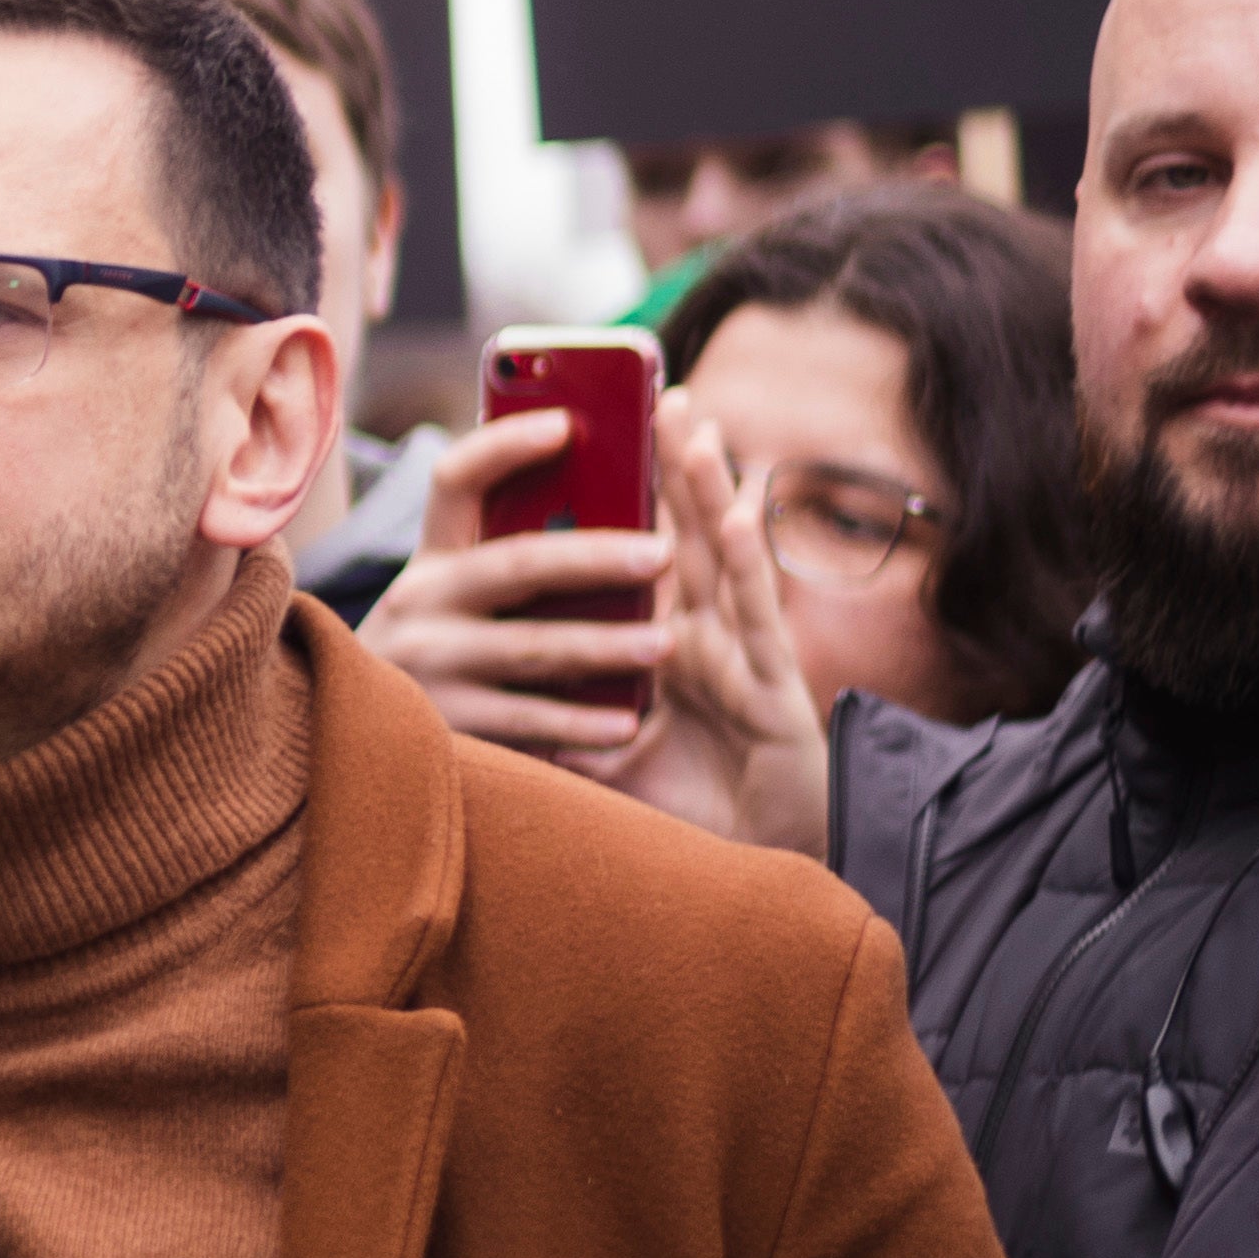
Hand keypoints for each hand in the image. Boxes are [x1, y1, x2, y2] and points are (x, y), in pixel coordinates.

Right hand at [357, 405, 675, 763]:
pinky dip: (580, 723)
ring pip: (529, 645)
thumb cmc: (450, 654)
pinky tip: (628, 723)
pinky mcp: (443, 723)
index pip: (457, 480)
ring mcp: (428, 663)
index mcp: (433, 556)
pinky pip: (524, 719)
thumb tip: (617, 504)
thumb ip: (516, 556)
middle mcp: (420, 600)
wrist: (367, 741)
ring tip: (667, 642)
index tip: (568, 424)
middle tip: (663, 553)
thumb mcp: (459, 596)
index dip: (507, 445)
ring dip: (605, 643)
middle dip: (595, 555)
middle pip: (514, 562)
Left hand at [602, 409, 833, 851]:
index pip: (643, 556)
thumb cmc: (689, 807)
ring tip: (694, 426)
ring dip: (710, 490)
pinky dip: (747, 561)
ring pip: (723, 558)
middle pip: (686, 535)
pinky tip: (739, 514)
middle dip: (674, 465)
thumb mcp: (609, 752)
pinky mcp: (773, 686)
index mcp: (665, 643)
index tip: (608, 438)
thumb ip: (562, 717)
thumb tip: (485, 701)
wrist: (759, 865)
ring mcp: (742, 655)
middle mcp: (705, 636)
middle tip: (662, 392)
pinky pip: (755, 615)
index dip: (634, 498)